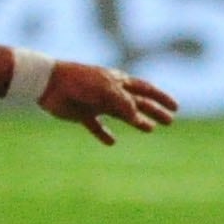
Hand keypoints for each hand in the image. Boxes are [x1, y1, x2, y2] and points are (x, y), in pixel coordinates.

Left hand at [40, 61, 180, 146]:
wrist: (48, 83)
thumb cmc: (79, 82)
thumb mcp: (105, 90)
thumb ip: (123, 102)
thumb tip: (139, 116)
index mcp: (118, 81)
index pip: (145, 89)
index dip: (161, 97)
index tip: (175, 107)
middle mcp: (110, 91)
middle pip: (137, 102)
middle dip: (154, 111)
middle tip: (169, 121)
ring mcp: (97, 103)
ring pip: (121, 114)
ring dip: (137, 121)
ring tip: (149, 129)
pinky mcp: (82, 114)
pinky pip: (96, 125)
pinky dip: (104, 133)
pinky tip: (111, 142)